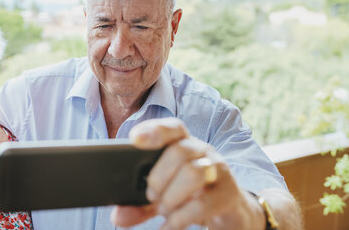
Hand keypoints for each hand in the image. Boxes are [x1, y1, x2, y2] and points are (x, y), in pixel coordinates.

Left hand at [111, 117, 265, 229]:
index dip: (155, 130)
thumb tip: (118, 216)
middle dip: (158, 176)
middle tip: (151, 196)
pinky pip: (203, 202)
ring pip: (194, 172)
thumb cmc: (191, 196)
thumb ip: (140, 204)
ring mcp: (218, 170)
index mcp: (184, 144)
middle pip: (179, 151)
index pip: (172, 128)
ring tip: (164, 210)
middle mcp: (203, 151)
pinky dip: (181, 217)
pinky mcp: (228, 194)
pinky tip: (170, 226)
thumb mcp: (163, 197)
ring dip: (171, 195)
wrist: (230, 212)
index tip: (134, 139)